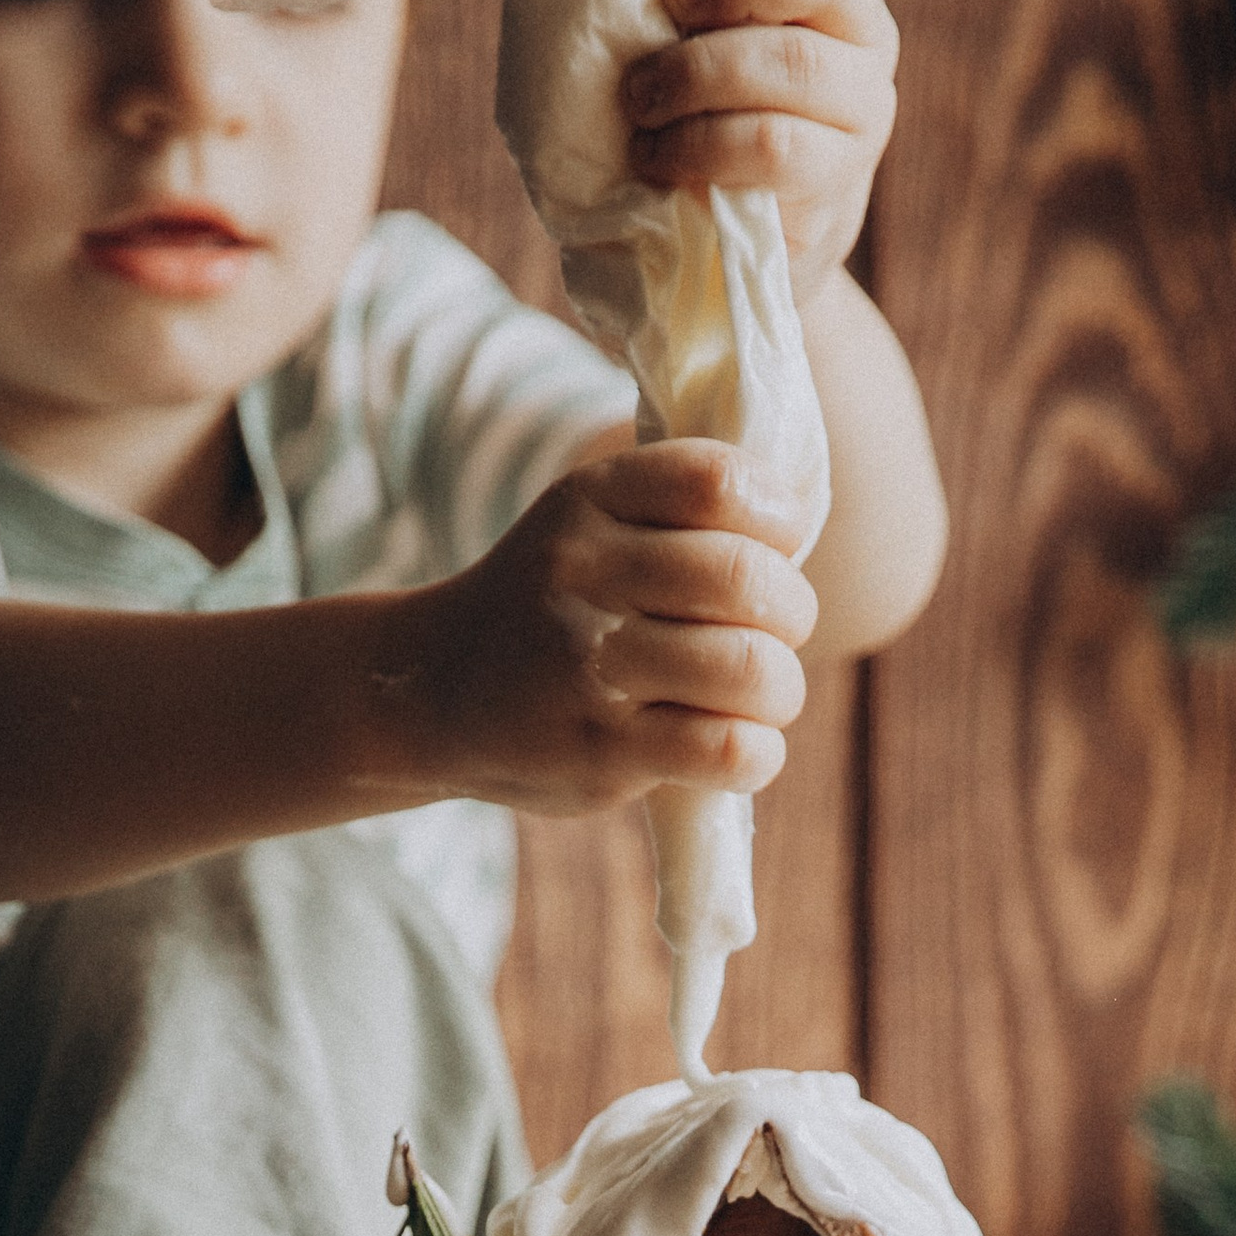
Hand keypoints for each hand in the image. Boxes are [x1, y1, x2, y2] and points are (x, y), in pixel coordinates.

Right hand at [413, 439, 816, 816]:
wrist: (433, 692)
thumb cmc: (551, 605)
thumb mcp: (590, 523)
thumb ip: (680, 511)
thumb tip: (802, 521)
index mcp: (591, 499)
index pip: (721, 482)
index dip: (779, 519)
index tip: (772, 550)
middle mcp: (584, 573)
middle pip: (748, 579)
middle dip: (791, 614)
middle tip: (773, 635)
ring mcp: (586, 666)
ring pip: (749, 668)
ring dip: (780, 690)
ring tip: (757, 698)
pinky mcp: (599, 750)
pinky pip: (727, 749)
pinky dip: (758, 753)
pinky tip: (737, 748)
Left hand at [620, 0, 899, 306]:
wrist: (719, 245)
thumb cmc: (685, 114)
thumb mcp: (677, 30)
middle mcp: (863, 31)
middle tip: (666, 1)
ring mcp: (861, 108)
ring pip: (793, 62)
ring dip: (696, 74)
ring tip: (638, 100)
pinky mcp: (838, 183)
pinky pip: (772, 145)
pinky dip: (699, 144)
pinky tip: (654, 156)